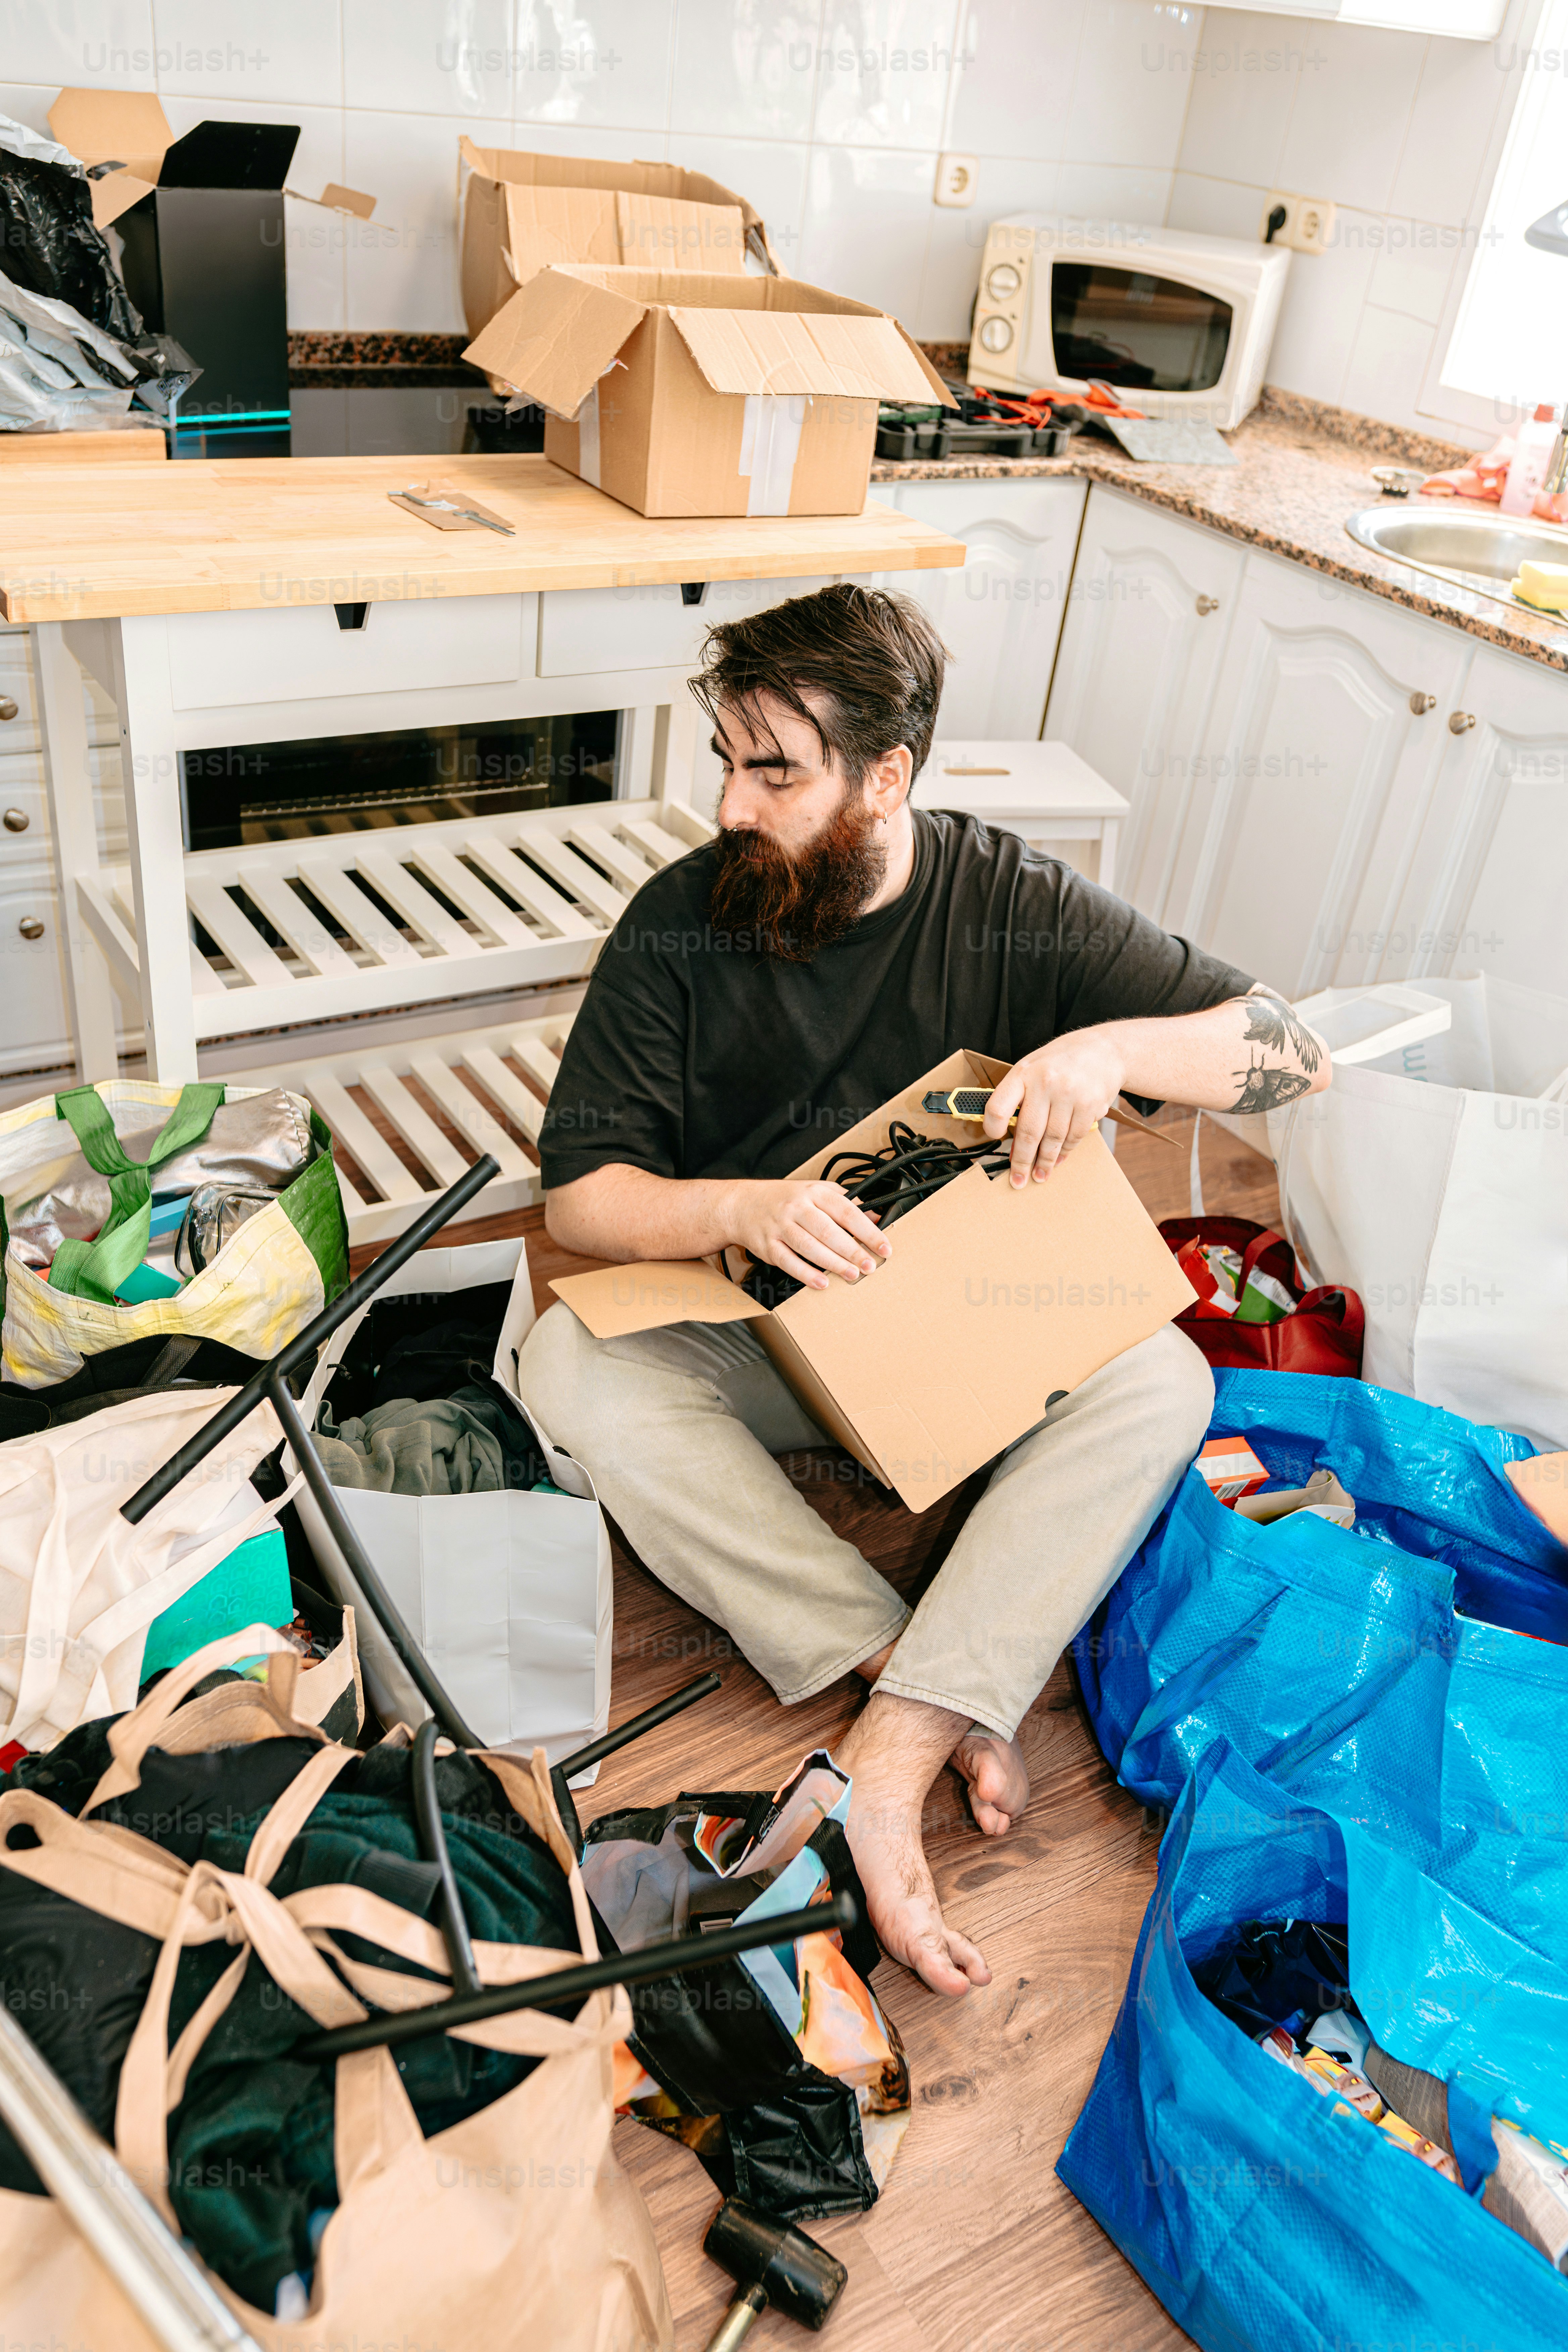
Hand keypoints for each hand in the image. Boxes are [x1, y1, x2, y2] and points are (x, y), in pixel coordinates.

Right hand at [727, 1177, 889, 1290]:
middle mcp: (797, 1208)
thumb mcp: (817, 1191)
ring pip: (809, 1247)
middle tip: (869, 1265)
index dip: (868, 1231)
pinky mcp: (768, 1246)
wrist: (742, 1204)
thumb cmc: (785, 1200)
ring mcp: (780, 1227)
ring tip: (852, 1274)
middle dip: (852, 1250)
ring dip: (833, 1263)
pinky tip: (821, 1282)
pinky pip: (788, 1262)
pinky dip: (806, 1274)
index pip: (847, 1212)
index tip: (883, 1247)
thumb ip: (846, 1203)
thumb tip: (877, 1218)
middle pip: (828, 1231)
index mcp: (814, 1193)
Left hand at [984, 1027, 1126, 1185]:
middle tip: (1017, 1180)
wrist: (1104, 1050)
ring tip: (1040, 1175)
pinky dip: (1065, 1151)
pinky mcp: (1091, 1106)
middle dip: (1022, 1161)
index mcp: (1023, 1073)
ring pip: (1053, 1139)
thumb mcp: (1032, 1068)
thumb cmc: (1060, 1062)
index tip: (994, 1139)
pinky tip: (1059, 1158)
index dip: (992, 1127)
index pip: (999, 1106)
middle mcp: (1046, 1083)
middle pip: (1029, 1132)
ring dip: (1045, 1162)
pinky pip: (1074, 1137)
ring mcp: (1070, 1095)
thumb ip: (1019, 1097)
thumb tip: (1010, 1136)